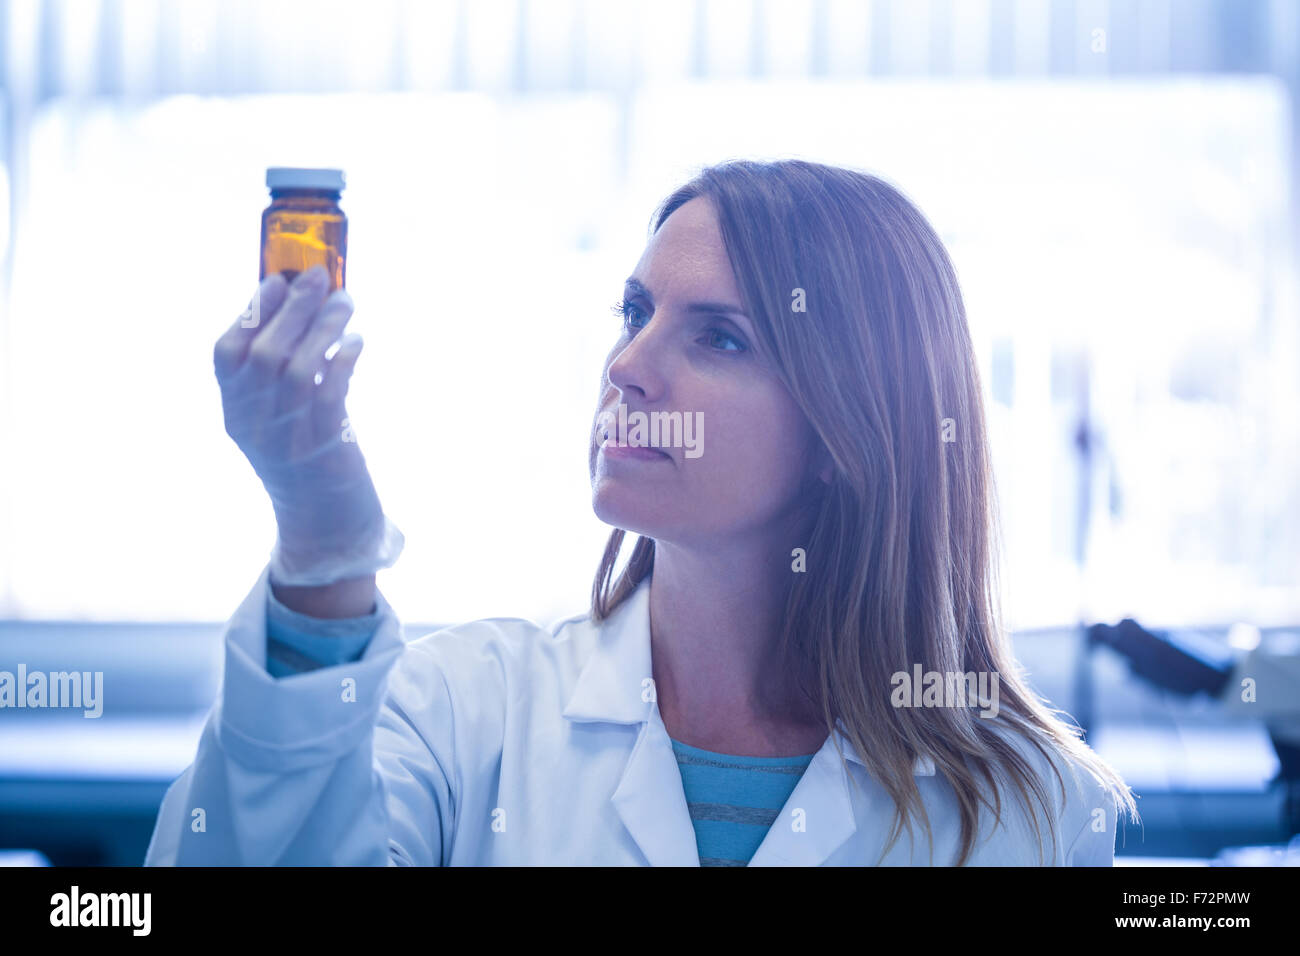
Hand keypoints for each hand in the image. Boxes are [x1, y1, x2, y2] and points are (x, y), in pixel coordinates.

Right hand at [214, 265, 401, 585]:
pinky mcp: (325, 448)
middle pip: (264, 353)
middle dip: (293, 308)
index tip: (276, 280)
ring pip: (298, 368)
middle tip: (319, 277)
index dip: (251, 311)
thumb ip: (281, 374)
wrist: (328, 528)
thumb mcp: (280, 419)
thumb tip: (304, 307)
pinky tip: (356, 342)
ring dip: (324, 327)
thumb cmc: (308, 460)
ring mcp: (287, 439)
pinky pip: (331, 393)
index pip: (226, 354)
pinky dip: (343, 360)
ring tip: (346, 303)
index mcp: (236, 414)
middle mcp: (254, 426)